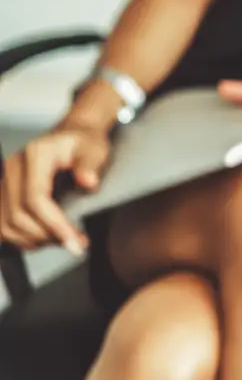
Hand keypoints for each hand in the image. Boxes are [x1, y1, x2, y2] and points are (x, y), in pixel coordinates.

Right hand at [0, 126, 108, 253]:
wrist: (73, 137)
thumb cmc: (84, 143)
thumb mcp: (95, 149)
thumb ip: (91, 165)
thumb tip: (88, 182)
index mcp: (36, 155)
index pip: (35, 198)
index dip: (53, 224)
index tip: (73, 240)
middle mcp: (13, 168)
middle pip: (18, 215)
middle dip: (47, 236)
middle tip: (75, 243)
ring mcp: (5, 181)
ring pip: (6, 224)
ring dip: (34, 240)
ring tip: (62, 241)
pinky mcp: (4, 193)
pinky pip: (2, 225)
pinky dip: (21, 238)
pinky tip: (44, 238)